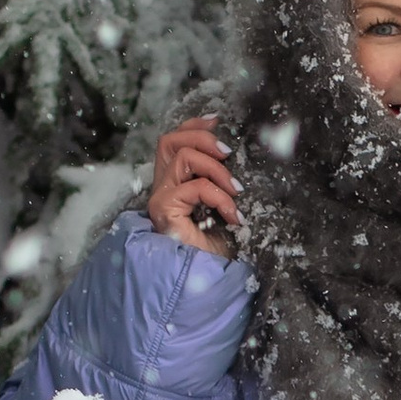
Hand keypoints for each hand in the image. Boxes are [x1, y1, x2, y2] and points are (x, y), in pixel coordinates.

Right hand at [147, 116, 239, 255]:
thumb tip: (240, 156)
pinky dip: (219, 196)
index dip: (194, 125)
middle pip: (169, 140)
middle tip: (228, 153)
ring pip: (181, 156)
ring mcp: (161, 199)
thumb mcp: (226, 204)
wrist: (209, 279)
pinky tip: (232, 215)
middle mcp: (164, 188)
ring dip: (215, 168)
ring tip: (235, 190)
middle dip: (201, 137)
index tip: (219, 120)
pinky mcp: (163, 211)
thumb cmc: (218, 248)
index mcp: (176, 183)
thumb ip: (225, 181)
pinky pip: (194, 187)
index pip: (174, 141)